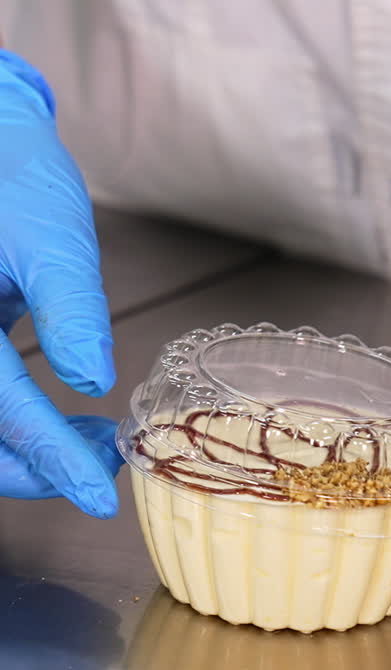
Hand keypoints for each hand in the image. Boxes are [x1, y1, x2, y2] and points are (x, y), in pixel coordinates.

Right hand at [0, 51, 119, 513]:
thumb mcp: (51, 235)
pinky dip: (16, 423)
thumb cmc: (12, 173)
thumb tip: (93, 381)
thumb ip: (69, 309)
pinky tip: (64, 420)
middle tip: (101, 466)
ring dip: (25, 451)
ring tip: (92, 442)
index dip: (52, 458)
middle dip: (34, 466)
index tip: (99, 495)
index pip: (0, 409)